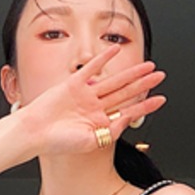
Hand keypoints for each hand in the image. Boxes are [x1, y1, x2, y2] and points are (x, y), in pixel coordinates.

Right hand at [15, 44, 166, 158]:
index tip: (160, 100)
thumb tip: (128, 120)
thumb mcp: (91, 142)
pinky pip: (91, 69)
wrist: (34, 133)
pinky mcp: (73, 84)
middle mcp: (95, 107)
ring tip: (148, 66)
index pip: (128, 110)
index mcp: (100, 122)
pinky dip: (103, 59)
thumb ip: (111, 131)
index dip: (145, 105)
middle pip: (125, 92)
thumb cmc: (58, 143)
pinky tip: (115, 51)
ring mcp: (85, 95)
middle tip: (160, 76)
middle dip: (143, 84)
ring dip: (131, 73)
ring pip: (113, 81)